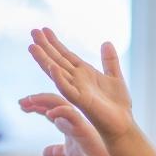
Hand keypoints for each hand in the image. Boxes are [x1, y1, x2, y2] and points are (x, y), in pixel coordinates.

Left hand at [19, 93, 109, 155]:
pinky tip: (48, 114)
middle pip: (51, 101)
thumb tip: (44, 152)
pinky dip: (59, 111)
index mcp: (66, 120)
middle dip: (35, 100)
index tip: (21, 105)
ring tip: (29, 102)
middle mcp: (71, 116)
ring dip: (42, 100)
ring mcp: (76, 119)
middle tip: (21, 102)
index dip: (35, 105)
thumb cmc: (88, 155)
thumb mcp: (67, 153)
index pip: (48, 108)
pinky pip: (69, 114)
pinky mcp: (82, 125)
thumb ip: (56, 150)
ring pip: (58, 102)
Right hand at [27, 28, 134, 143]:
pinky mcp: (82, 102)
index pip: (66, 55)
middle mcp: (77, 81)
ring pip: (57, 73)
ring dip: (45, 60)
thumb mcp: (115, 77)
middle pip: (57, 61)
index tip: (44, 29)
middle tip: (33, 31)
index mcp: (84, 74)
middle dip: (45, 47)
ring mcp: (77, 91)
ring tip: (33, 47)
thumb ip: (109, 61)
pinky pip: (68, 90)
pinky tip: (52, 67)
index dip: (55, 43)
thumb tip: (106, 42)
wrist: (123, 125)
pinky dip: (60, 79)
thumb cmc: (118, 105)